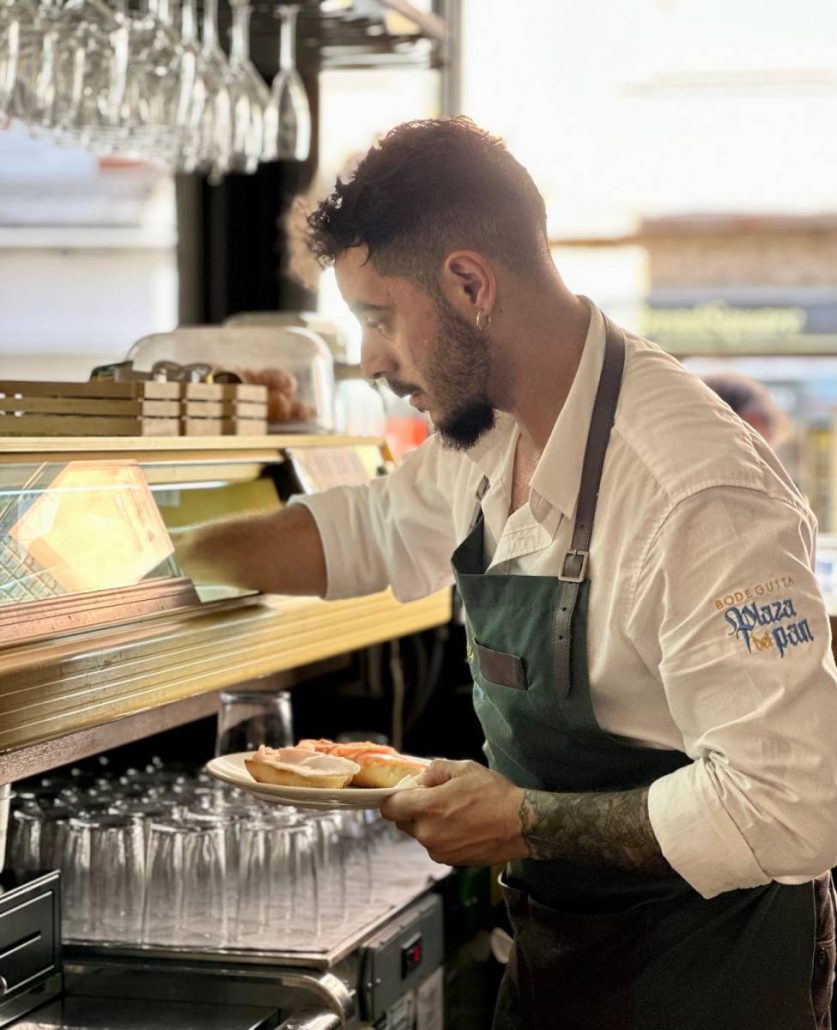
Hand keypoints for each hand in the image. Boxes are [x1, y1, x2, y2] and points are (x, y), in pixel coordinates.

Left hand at [380, 759, 527, 865]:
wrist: (521, 824)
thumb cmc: (494, 795)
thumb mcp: (463, 769)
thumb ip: (434, 770)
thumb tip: (420, 780)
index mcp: (427, 808)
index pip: (390, 808)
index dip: (393, 799)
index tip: (402, 794)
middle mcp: (428, 833)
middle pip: (403, 822)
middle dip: (413, 810)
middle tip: (435, 799)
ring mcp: (439, 850)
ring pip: (421, 834)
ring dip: (429, 824)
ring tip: (455, 812)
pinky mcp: (451, 861)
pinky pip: (436, 846)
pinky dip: (442, 837)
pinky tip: (463, 826)